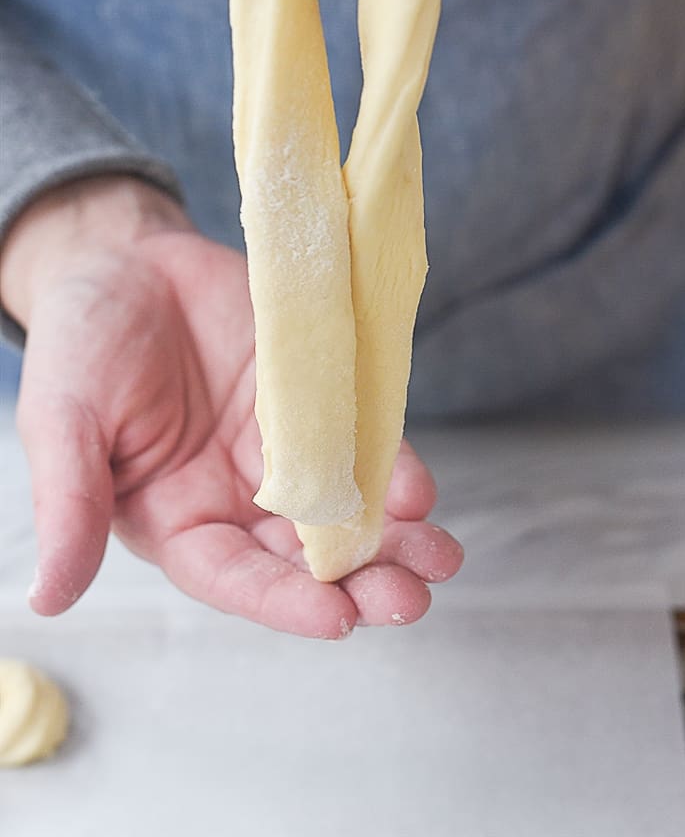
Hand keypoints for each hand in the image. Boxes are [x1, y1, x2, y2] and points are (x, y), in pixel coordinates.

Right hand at [1, 177, 462, 638]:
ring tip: (440, 557)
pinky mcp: (319, 400)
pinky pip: (363, 438)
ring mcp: (286, 449)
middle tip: (410, 599)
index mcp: (179, 520)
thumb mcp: (62, 422)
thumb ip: (69, 506)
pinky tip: (420, 486)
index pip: (236, 577)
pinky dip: (394, 464)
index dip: (284, 602)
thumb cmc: (81, 344)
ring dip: (397, 537)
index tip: (335, 618)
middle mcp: (241, 497)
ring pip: (349, 507)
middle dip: (362, 582)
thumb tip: (48, 600)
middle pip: (307, 557)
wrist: (129, 262)